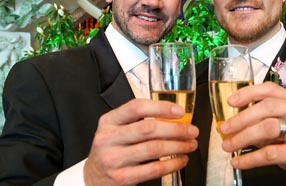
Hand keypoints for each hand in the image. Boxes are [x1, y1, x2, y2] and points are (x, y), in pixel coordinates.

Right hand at [84, 99, 198, 185]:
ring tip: (190, 144)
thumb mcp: (116, 129)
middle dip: (176, 129)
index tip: (180, 111)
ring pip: (153, 149)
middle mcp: (109, 138)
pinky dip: (172, 164)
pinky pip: (154, 170)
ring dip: (178, 146)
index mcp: (108, 121)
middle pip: (148, 129)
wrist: (93, 177)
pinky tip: (181, 160)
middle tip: (192, 131)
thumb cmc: (111, 149)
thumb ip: (138, 121)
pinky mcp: (122, 178)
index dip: (161, 107)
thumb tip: (174, 116)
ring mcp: (114, 159)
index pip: (136, 107)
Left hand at [220, 82, 285, 185]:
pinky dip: (250, 158)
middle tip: (224, 129)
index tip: (231, 102)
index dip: (249, 93)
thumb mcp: (283, 131)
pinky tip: (239, 162)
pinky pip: (272, 153)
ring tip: (229, 146)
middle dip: (241, 118)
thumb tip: (233, 123)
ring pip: (269, 128)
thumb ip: (263, 123)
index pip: (272, 90)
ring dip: (243, 137)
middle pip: (268, 107)